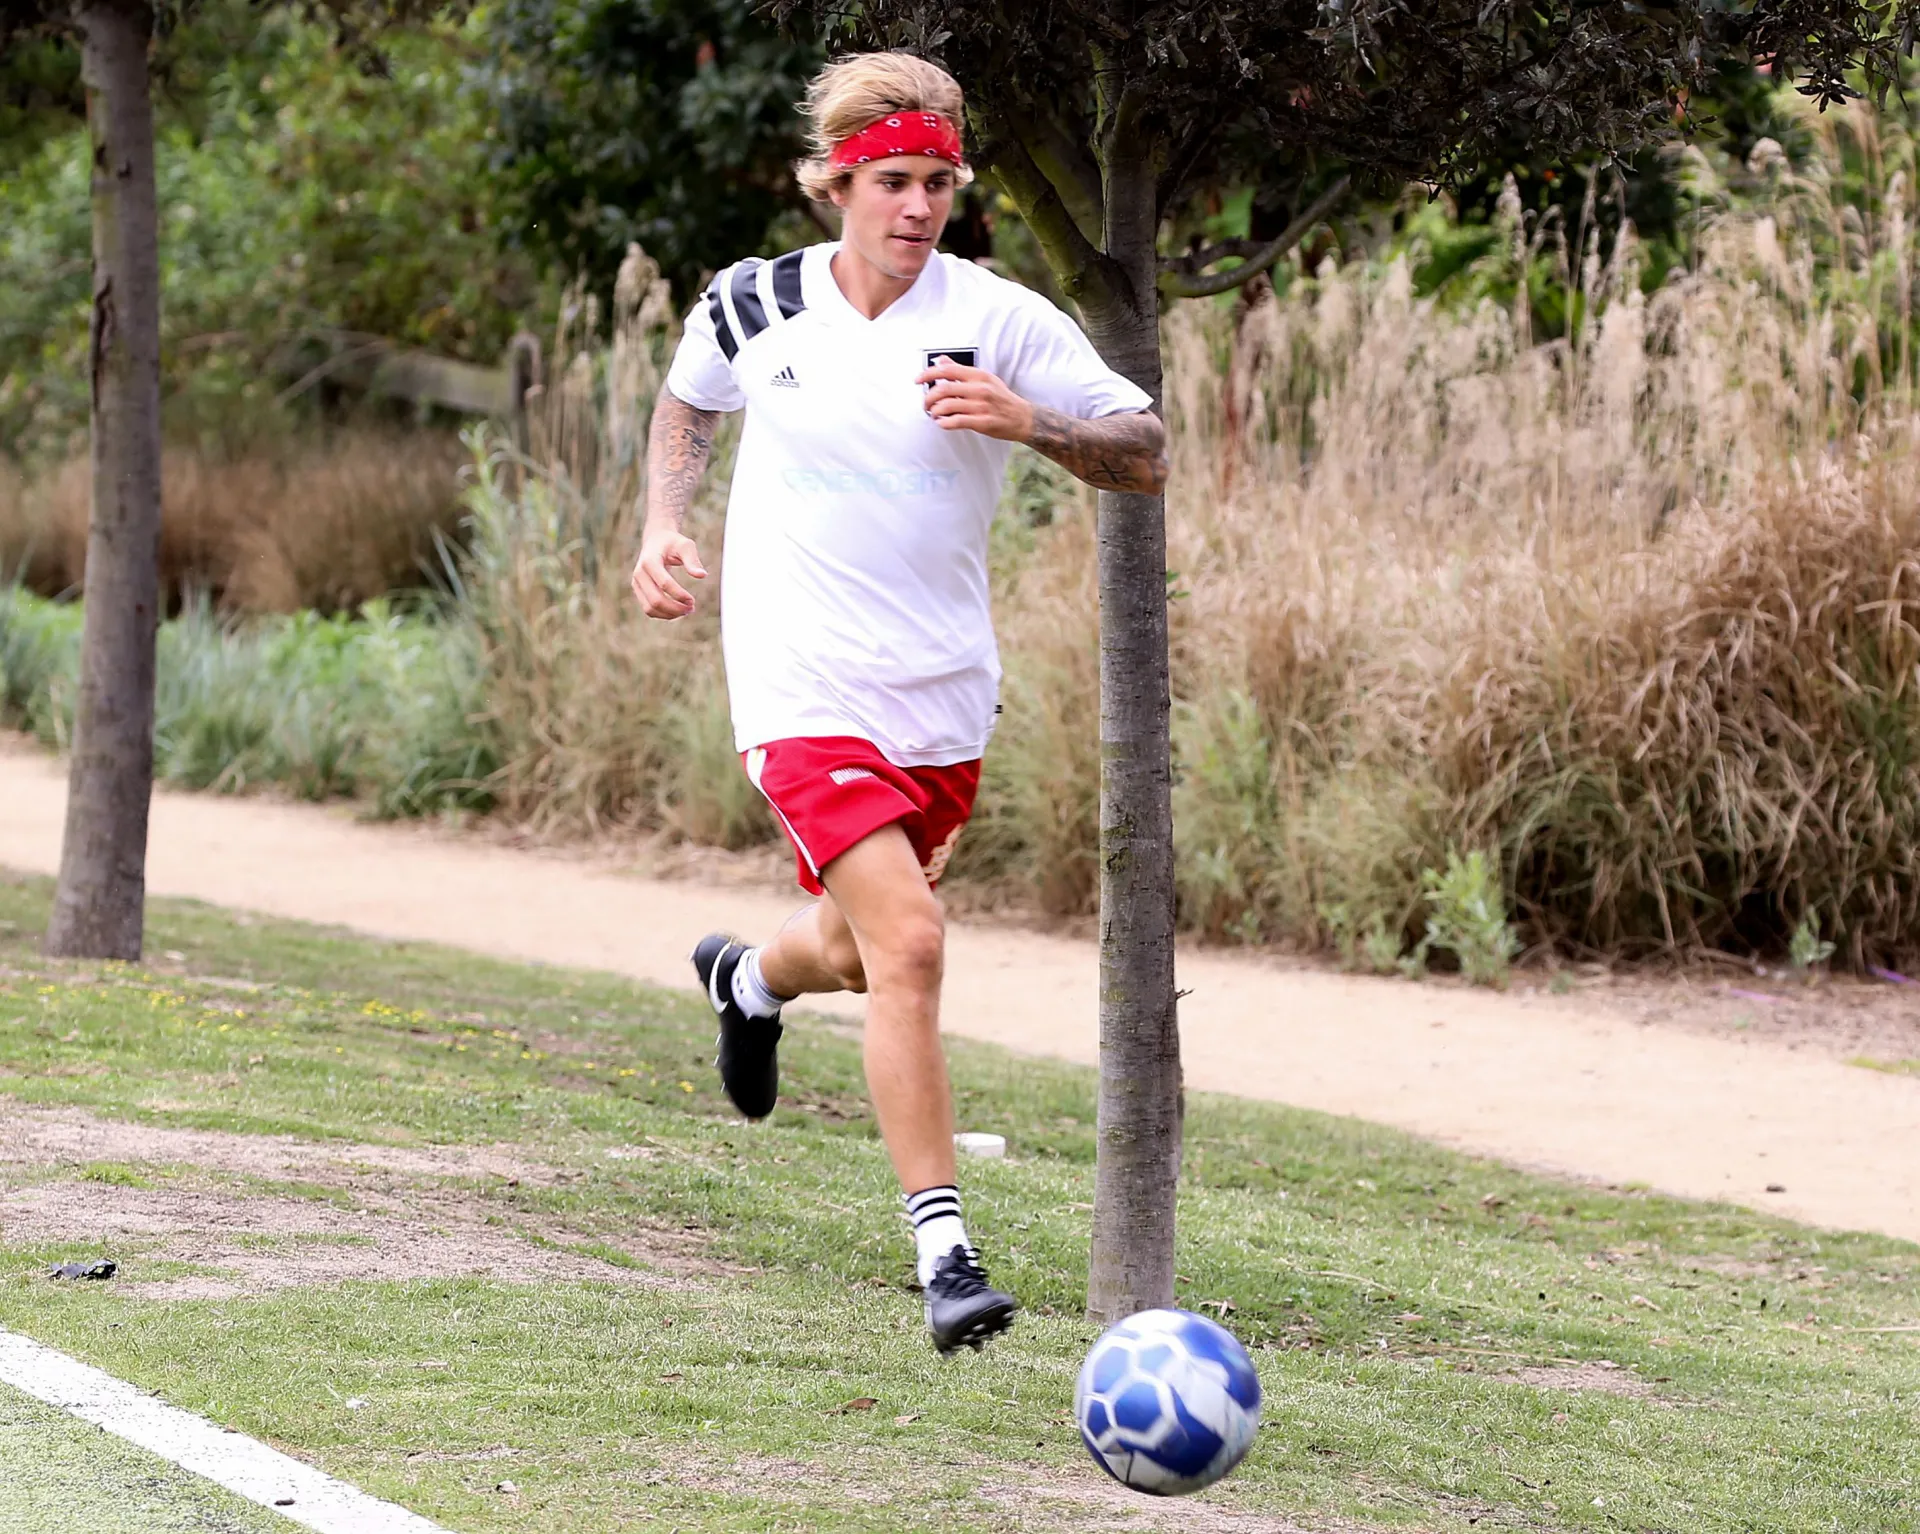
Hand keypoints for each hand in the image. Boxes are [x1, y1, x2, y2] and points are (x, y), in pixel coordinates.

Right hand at [630, 526, 706, 618]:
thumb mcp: (685, 545)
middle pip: (655, 600)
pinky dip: (663, 614)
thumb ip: (692, 560)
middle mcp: (639, 573)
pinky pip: (649, 609)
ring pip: (650, 608)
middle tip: (691, 608)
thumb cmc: (673, 543)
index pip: (664, 584)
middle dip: (675, 608)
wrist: (656, 540)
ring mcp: (637, 583)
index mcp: (649, 561)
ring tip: (686, 611)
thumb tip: (702, 575)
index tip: (692, 601)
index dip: (679, 595)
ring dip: (669, 614)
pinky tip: (678, 611)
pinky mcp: (638, 590)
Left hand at [916, 359, 1035, 441]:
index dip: (928, 374)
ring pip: (947, 406)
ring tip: (933, 414)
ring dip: (934, 412)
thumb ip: (960, 371)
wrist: (1022, 417)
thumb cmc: (1001, 398)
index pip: (947, 370)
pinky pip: (956, 422)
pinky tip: (942, 423)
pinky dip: (944, 423)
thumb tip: (941, 361)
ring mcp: (981, 406)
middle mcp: (979, 389)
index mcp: (978, 375)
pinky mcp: (982, 422)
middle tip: (925, 404)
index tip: (917, 380)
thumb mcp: (984, 379)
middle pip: (943, 389)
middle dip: (928, 398)